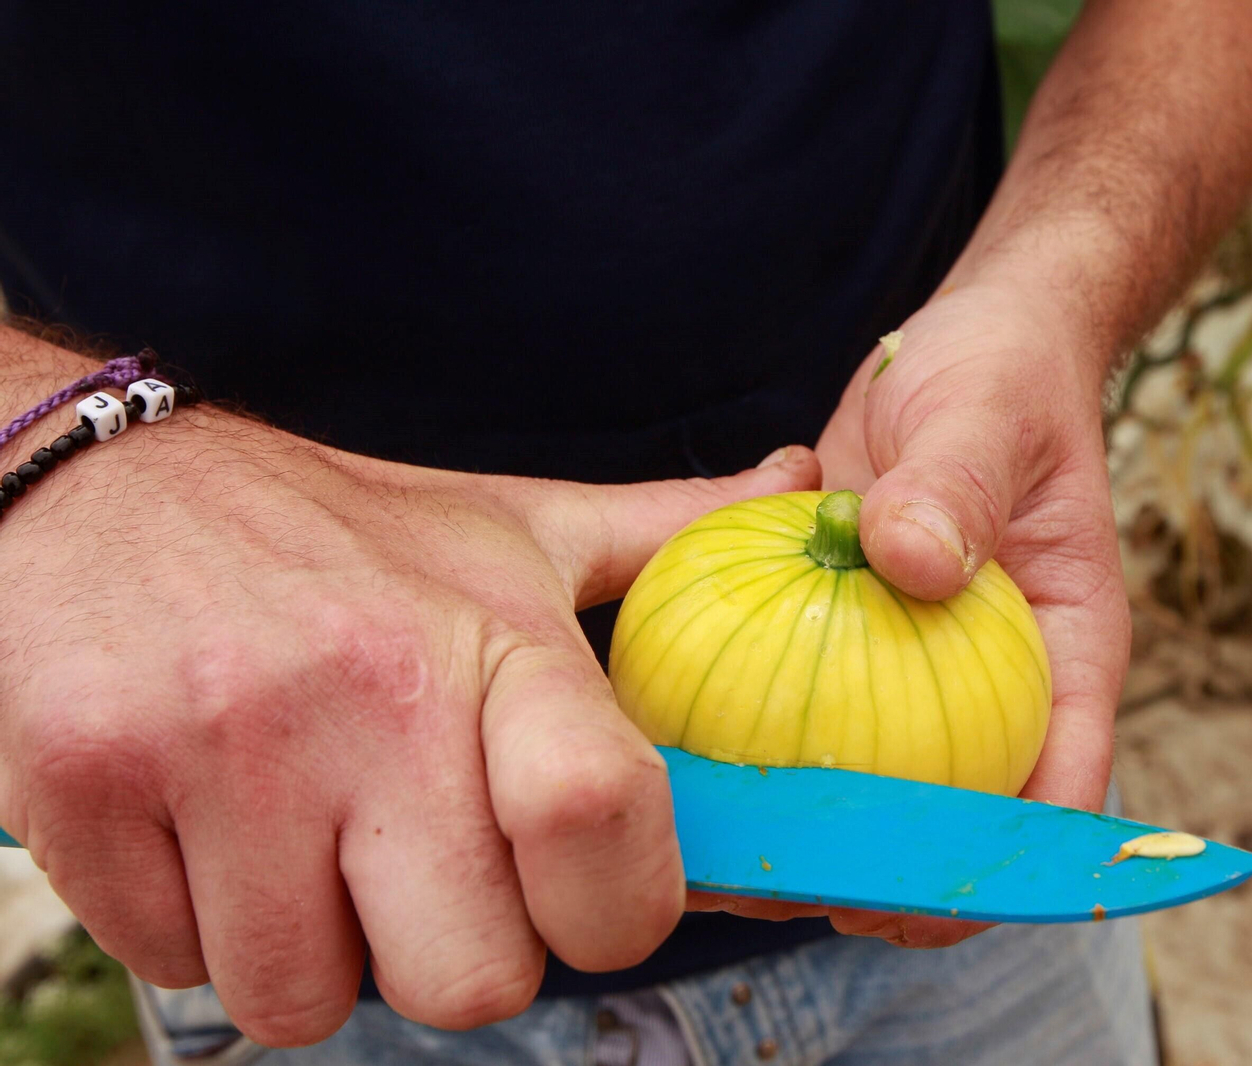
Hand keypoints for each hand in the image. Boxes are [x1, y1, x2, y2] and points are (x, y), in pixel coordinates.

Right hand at [0, 389, 819, 1045]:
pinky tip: (208, 822)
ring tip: (302, 829)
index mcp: (491, 638)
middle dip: (451, 952)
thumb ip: (667, 531)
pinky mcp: (86, 785)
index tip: (583, 893)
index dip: (616, 908)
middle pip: (470, 981)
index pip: (603, 824)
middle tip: (416, 866)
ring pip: (306, 997)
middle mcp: (366, 691)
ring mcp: (219, 743)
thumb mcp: (513, 522)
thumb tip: (799, 484)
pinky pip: (176, 966)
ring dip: (313, 945)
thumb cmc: (338, 531)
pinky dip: (199, 927)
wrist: (107, 487)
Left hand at [690, 284, 1129, 945]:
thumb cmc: (1001, 375)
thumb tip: (910, 560)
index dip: (997, 872)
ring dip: (806, 815)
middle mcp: (995, 678)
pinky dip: (756, 728)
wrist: (964, 346)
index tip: (910, 908)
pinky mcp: (852, 637)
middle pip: (953, 812)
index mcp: (1064, 655)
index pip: (1057, 791)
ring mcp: (919, 666)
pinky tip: (680, 750)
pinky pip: (806, 700)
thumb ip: (958, 485)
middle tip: (781, 887)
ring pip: (873, 775)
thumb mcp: (986, 413)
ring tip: (719, 846)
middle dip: (878, 871)